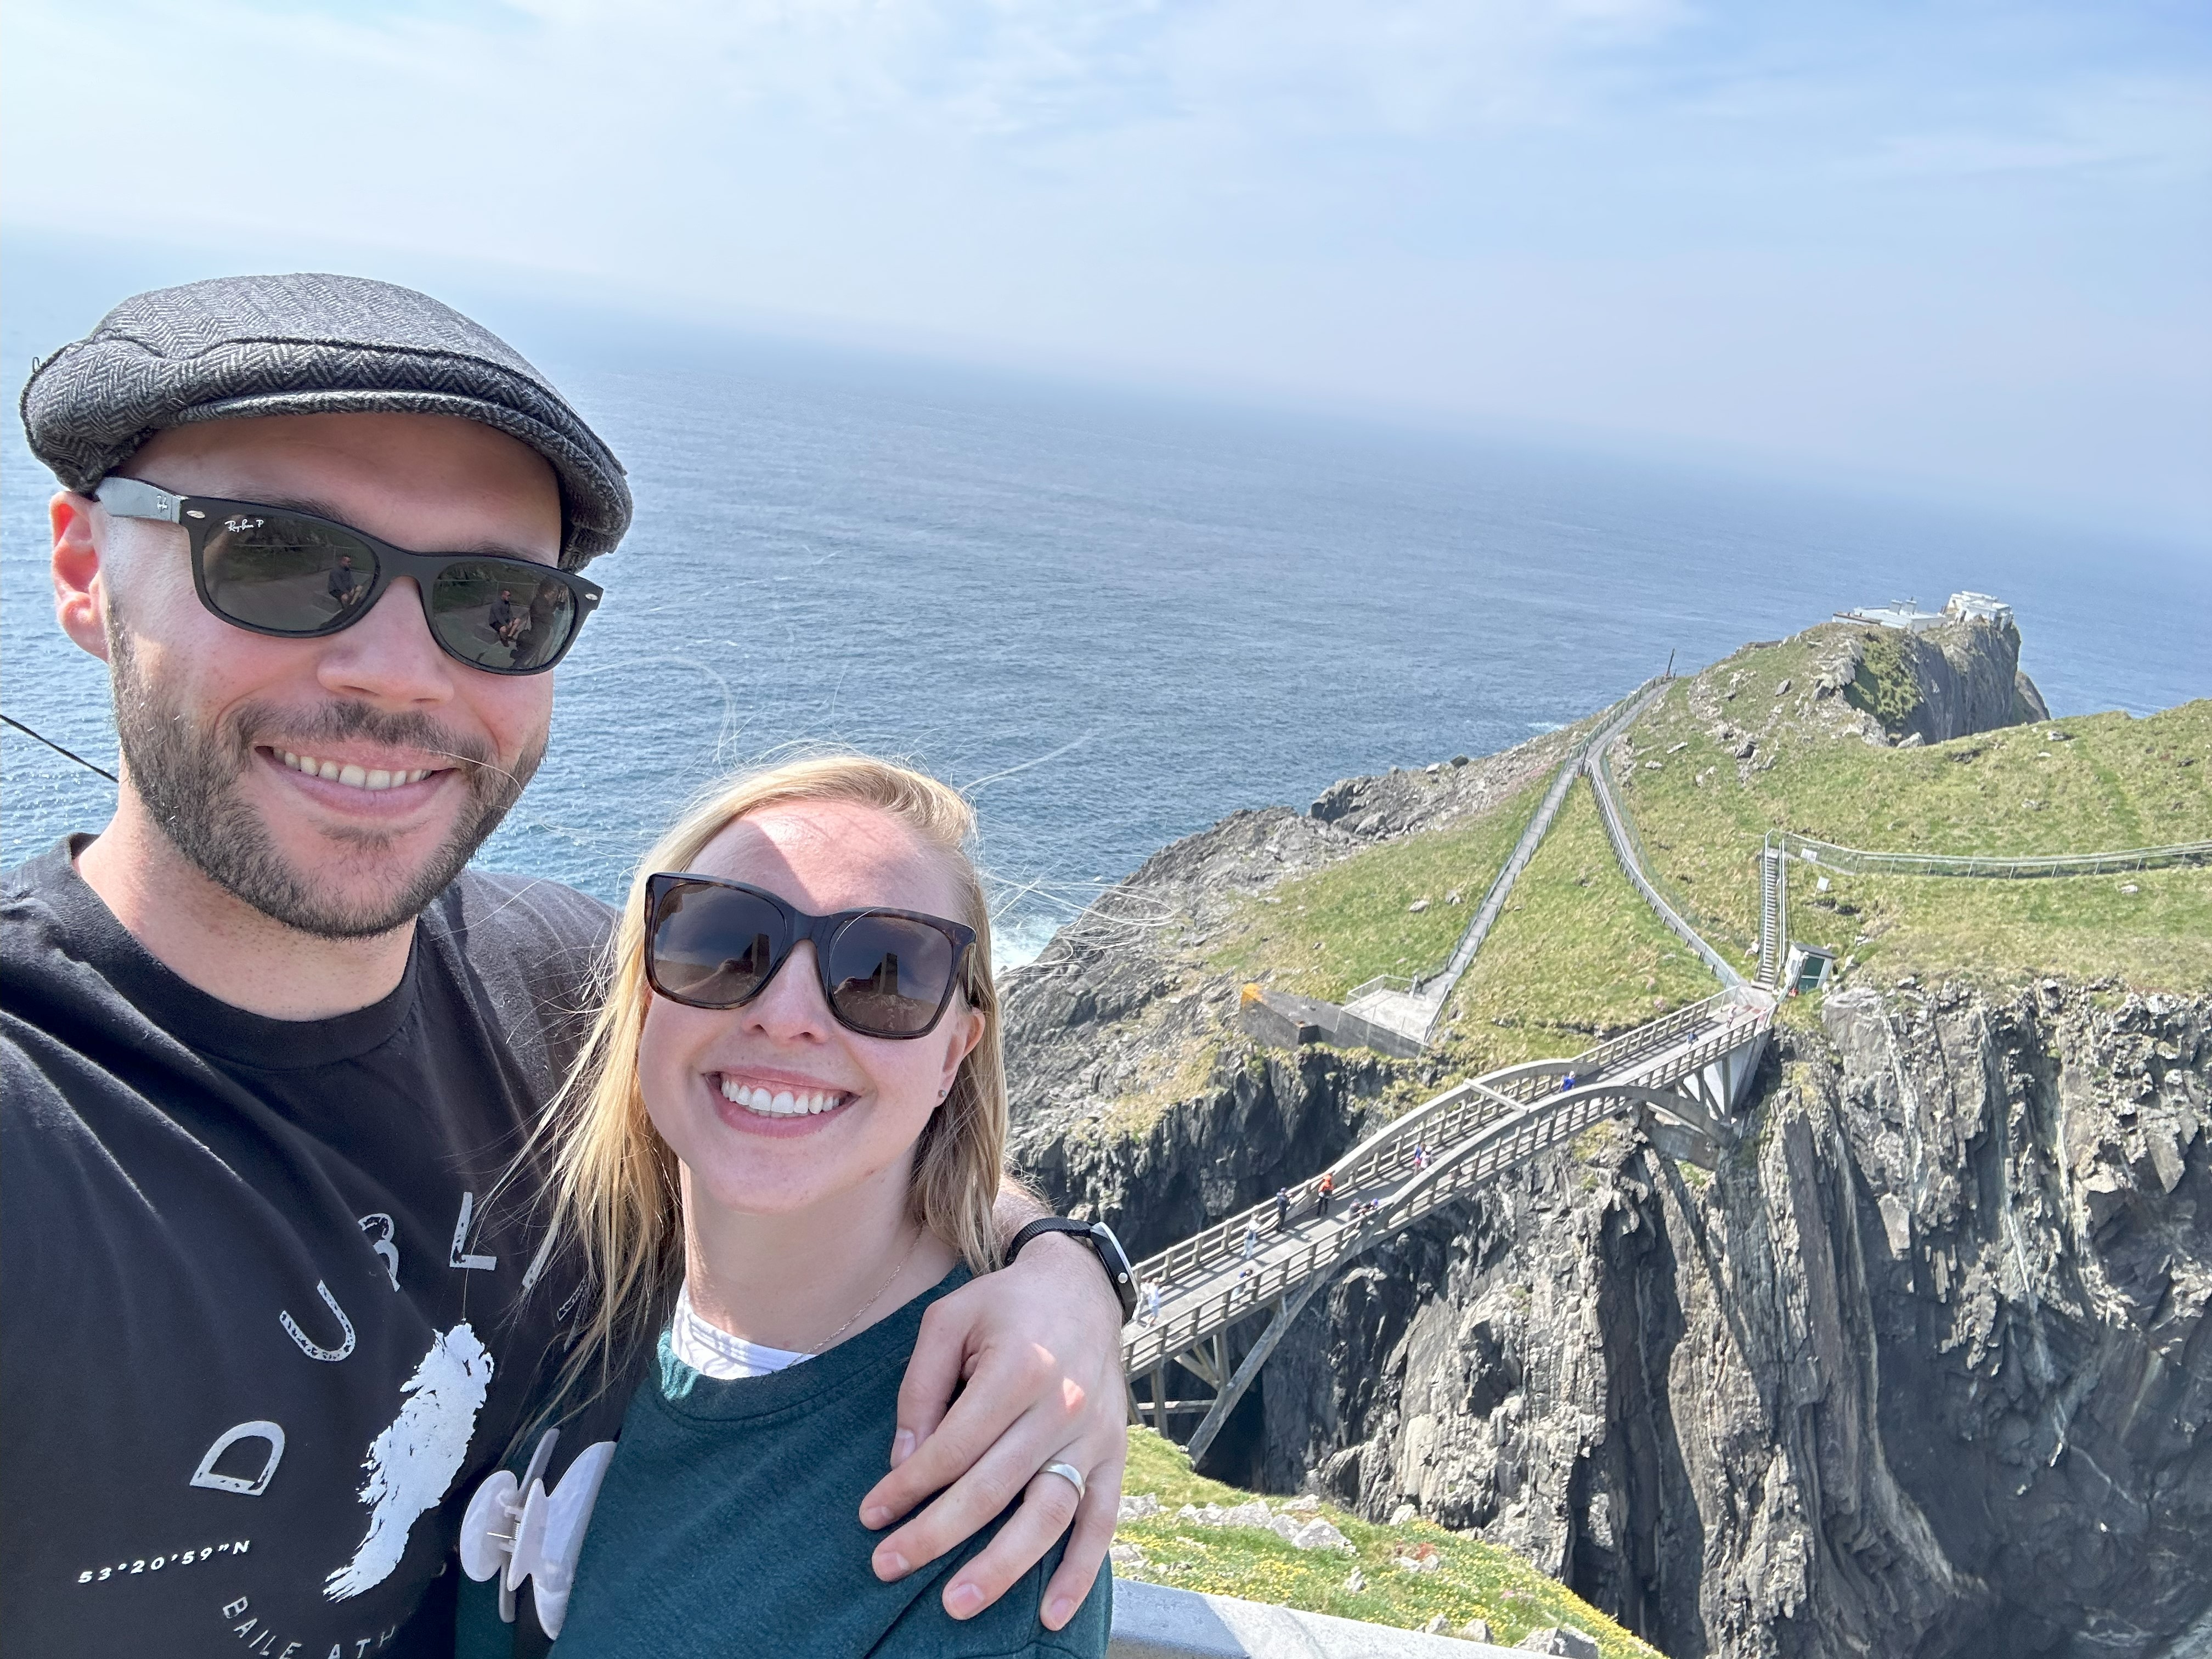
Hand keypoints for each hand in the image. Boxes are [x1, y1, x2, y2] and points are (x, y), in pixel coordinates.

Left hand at [859, 1232, 1127, 1629]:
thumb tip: (904, 1462)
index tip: (870, 1514)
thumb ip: (920, 1390)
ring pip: (1048, 1514)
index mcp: (1017, 1368)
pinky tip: (1051, 1614)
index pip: (953, 1446)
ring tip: (957, 1605)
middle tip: (887, 1567)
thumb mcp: (947, 1322)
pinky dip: (1080, 1572)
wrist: (1080, 1288)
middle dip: (934, 1534)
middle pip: (992, 1487)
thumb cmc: (1003, 1307)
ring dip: (1002, 1566)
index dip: (907, 1485)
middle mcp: (1061, 1405)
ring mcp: (1093, 1435)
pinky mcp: (1114, 1455)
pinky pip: (1101, 1521)